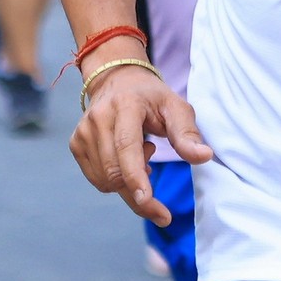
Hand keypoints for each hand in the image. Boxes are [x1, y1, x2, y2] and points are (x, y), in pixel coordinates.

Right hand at [69, 61, 212, 226]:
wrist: (118, 81)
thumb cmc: (152, 98)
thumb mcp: (176, 107)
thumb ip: (188, 134)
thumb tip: (204, 156)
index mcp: (125, 105)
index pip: (126, 146)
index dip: (135, 176)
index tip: (146, 200)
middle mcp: (98, 117)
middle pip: (115, 172)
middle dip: (139, 193)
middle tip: (156, 174)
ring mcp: (83, 131)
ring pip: (105, 181)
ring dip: (128, 181)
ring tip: (140, 153)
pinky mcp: (76, 144)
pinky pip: (97, 180)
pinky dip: (115, 180)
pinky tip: (125, 158)